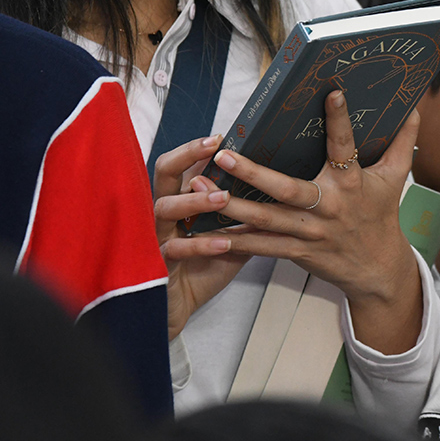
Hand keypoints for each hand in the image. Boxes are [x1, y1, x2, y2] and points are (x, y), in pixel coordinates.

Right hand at [152, 134, 252, 340]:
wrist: (180, 305)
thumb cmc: (206, 264)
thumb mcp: (231, 232)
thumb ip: (246, 209)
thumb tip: (283, 186)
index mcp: (180, 198)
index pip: (183, 163)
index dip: (197, 147)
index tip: (222, 136)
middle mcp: (164, 211)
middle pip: (163, 172)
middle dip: (186, 155)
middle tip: (214, 148)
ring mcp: (156, 235)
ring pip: (165, 207)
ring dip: (195, 201)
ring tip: (223, 197)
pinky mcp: (156, 264)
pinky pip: (175, 249)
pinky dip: (200, 245)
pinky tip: (223, 242)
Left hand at [209, 89, 422, 353]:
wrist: (378, 270)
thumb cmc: (381, 216)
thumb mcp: (396, 179)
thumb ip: (402, 142)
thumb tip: (414, 107)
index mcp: (352, 184)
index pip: (346, 147)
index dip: (340, 120)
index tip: (330, 92)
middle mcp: (329, 207)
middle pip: (287, 190)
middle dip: (254, 174)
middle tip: (224, 155)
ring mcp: (310, 233)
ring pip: (266, 220)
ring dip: (231, 207)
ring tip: (198, 190)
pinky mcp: (297, 252)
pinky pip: (262, 247)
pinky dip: (235, 241)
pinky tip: (207, 232)